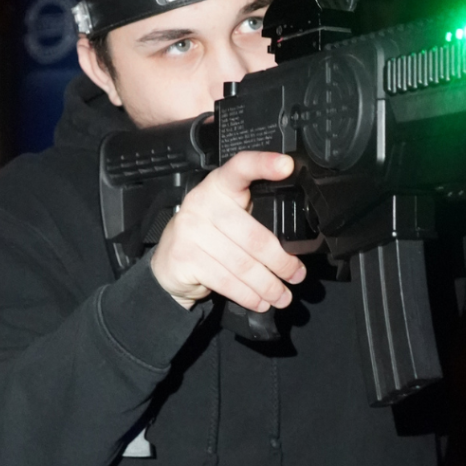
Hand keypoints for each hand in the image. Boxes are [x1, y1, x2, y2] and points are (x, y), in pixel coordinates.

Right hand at [151, 151, 306, 310]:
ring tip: (282, 295)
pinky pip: (226, 281)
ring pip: (242, 264)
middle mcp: (202, 203)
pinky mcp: (184, 258)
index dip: (263, 164)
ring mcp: (190, 230)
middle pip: (253, 235)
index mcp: (219, 186)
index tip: (287, 166)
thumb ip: (254, 217)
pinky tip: (260, 302)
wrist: (168, 265)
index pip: (240, 168)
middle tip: (297, 275)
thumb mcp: (229, 218)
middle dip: (281, 262)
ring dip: (268, 285)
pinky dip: (248, 295)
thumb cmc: (208, 238)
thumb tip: (294, 242)